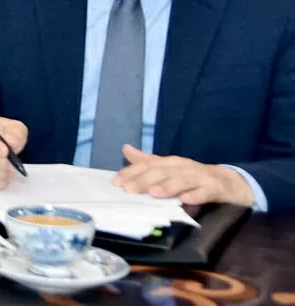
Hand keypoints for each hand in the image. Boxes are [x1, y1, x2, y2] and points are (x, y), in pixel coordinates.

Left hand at [113, 146, 254, 205]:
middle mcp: (183, 167)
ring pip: (183, 180)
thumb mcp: (171, 168)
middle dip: (145, 180)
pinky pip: (207, 191)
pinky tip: (187, 200)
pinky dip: (197, 195)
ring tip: (154, 193)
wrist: (232, 182)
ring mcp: (201, 177)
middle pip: (162, 172)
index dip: (131, 173)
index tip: (116, 183)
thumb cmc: (195, 177)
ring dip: (168, 186)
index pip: (148, 166)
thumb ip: (148, 161)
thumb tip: (126, 149)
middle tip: (129, 190)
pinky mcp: (217, 188)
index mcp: (171, 163)